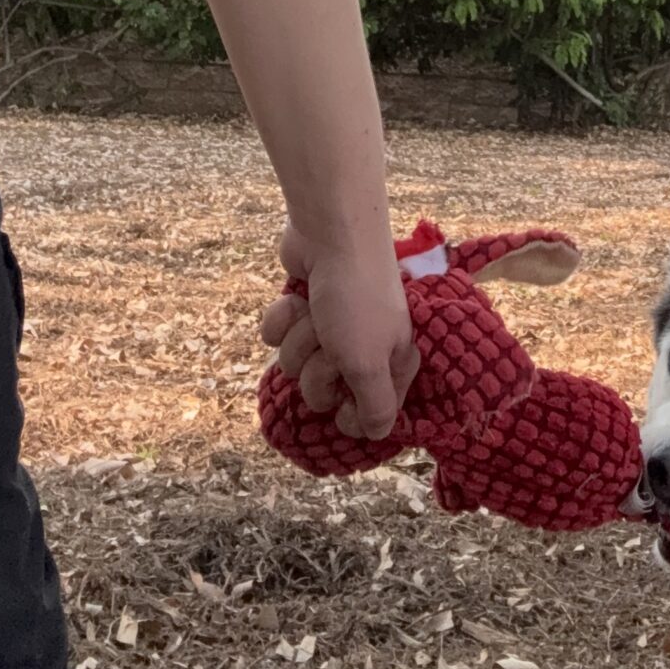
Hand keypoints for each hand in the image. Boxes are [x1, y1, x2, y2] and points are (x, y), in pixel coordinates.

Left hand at [260, 221, 418, 440]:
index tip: (342, 399)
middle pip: (323, 393)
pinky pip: (277, 336)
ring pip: (295, 364)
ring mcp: (331, 327)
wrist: (331, 232)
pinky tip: (297, 298)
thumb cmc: (356, 300)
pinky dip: (282, 318)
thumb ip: (374, 407)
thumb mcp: (369, 363)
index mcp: (392, 362)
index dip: (348, 411)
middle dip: (316, 369)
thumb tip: (376, 436)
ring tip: (315, 313)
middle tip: (330, 344)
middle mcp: (364, 347)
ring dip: (298, 339)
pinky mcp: (304, 307)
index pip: (369, 415)